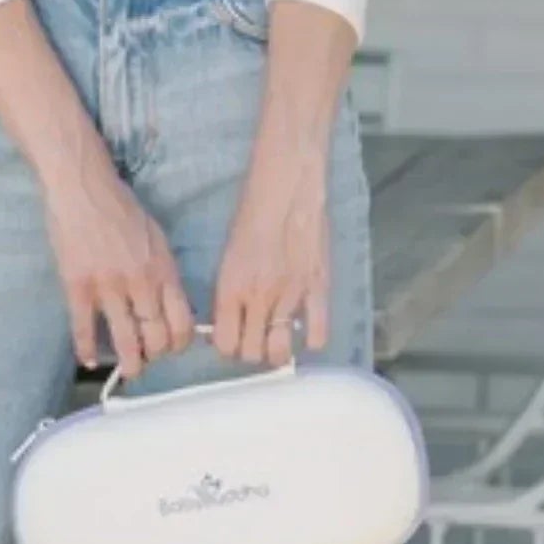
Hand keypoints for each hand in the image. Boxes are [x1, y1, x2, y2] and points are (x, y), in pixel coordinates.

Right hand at [43, 151, 195, 376]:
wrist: (83, 189)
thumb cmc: (121, 209)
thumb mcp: (157, 238)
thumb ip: (165, 273)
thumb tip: (172, 305)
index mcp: (163, 271)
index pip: (182, 322)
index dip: (179, 343)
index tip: (172, 347)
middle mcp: (140, 282)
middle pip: (156, 337)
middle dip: (155, 355)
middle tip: (148, 358)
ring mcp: (108, 286)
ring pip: (125, 339)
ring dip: (130, 363)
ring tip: (129, 371)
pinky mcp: (77, 285)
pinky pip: (83, 327)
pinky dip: (86, 349)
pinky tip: (88, 361)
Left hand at [212, 147, 330, 365]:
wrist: (287, 189)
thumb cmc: (253, 214)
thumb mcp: (227, 255)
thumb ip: (228, 291)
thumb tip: (229, 319)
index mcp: (231, 289)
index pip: (225, 343)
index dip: (227, 346)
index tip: (232, 338)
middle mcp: (258, 299)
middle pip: (251, 354)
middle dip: (251, 352)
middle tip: (256, 339)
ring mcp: (291, 297)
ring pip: (280, 351)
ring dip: (277, 352)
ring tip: (278, 341)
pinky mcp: (318, 289)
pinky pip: (317, 334)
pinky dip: (311, 340)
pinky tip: (306, 331)